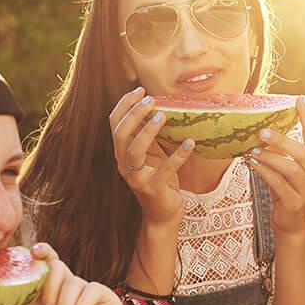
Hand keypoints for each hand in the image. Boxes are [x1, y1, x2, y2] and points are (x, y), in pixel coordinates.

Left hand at [23, 244, 128, 304]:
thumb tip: (26, 283)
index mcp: (53, 297)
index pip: (47, 268)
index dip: (42, 255)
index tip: (34, 252)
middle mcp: (71, 292)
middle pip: (59, 269)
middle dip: (49, 287)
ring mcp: (89, 295)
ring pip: (73, 282)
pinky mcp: (108, 300)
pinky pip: (92, 290)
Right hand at [110, 87, 192, 224]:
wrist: (163, 214)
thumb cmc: (159, 180)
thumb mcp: (152, 154)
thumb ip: (149, 135)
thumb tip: (157, 106)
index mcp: (122, 153)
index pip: (114, 124)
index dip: (124, 105)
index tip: (140, 90)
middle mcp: (124, 164)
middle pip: (120, 134)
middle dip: (134, 114)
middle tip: (151, 99)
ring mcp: (137, 178)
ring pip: (134, 150)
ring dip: (149, 131)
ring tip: (164, 116)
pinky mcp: (155, 189)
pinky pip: (165, 170)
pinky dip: (178, 155)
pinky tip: (190, 143)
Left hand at [247, 96, 304, 237]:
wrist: (292, 225)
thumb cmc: (288, 192)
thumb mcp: (287, 170)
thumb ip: (281, 153)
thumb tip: (264, 132)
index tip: (300, 100)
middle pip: (301, 152)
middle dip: (281, 140)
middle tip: (261, 132)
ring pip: (290, 168)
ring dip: (269, 157)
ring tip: (252, 150)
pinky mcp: (295, 202)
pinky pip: (278, 183)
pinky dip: (264, 172)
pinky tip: (251, 164)